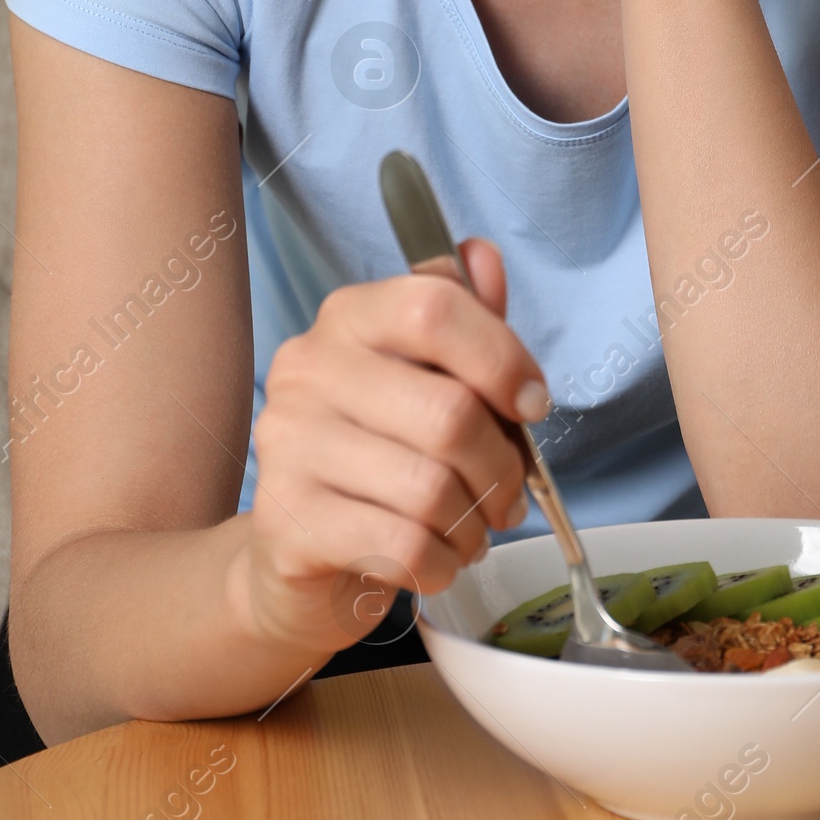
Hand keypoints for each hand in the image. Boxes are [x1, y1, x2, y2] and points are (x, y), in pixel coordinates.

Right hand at [235, 239, 547, 655]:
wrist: (295, 553)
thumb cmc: (380, 455)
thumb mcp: (429, 377)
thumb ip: (463, 319)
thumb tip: (483, 256)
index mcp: (347, 318)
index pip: (434, 307)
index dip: (503, 358)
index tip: (532, 404)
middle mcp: (307, 370)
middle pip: (448, 412)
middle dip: (502, 466)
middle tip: (509, 493)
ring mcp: (288, 446)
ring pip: (431, 489)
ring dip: (474, 523)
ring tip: (471, 529)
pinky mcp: (287, 524)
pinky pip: (404, 547)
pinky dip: (443, 562)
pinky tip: (437, 559)